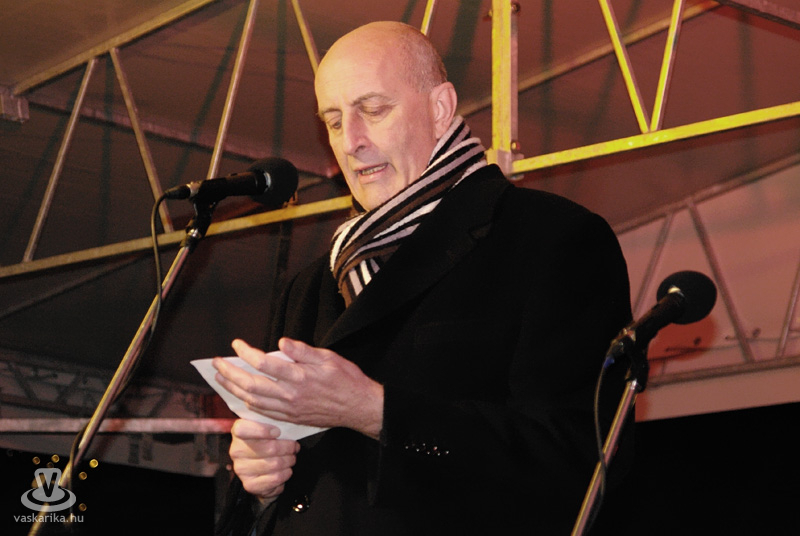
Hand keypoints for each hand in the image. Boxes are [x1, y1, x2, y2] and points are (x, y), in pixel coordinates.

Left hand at [213, 338, 383, 438]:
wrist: (359, 407)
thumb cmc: (347, 380)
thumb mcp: (329, 358)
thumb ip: (303, 351)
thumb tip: (282, 343)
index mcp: (300, 377)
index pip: (264, 364)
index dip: (246, 353)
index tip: (237, 344)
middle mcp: (291, 396)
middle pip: (251, 385)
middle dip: (230, 373)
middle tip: (217, 363)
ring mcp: (289, 410)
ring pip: (253, 401)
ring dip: (233, 390)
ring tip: (221, 379)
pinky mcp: (291, 418)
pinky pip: (263, 412)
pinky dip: (247, 404)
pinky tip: (240, 396)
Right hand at [229, 419, 298, 500]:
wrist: (262, 473)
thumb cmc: (268, 445)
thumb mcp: (269, 430)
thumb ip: (274, 424)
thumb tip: (288, 425)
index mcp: (239, 433)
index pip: (242, 429)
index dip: (261, 430)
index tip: (277, 432)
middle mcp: (236, 451)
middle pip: (268, 447)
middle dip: (287, 447)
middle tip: (294, 447)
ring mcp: (241, 469)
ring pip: (275, 463)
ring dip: (289, 460)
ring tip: (291, 458)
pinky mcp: (249, 484)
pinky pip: (275, 478)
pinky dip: (285, 473)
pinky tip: (286, 470)